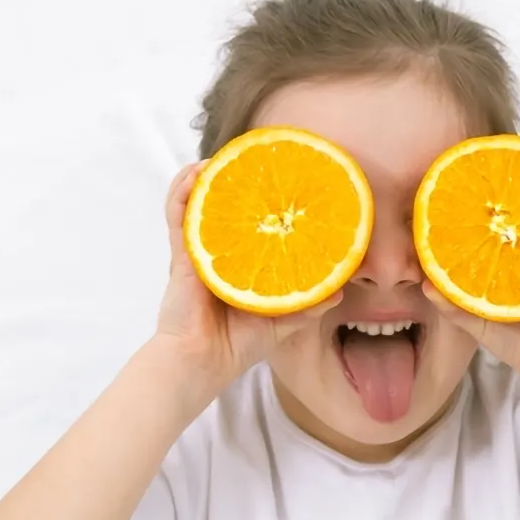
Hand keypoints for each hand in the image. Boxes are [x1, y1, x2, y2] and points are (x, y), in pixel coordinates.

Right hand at [154, 163, 337, 388]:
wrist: (202, 362)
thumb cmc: (236, 344)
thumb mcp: (281, 322)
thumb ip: (308, 305)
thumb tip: (341, 289)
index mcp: (241, 265)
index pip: (251, 227)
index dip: (264, 205)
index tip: (283, 182)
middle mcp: (220, 252)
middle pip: (227, 208)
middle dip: (238, 183)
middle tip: (256, 162)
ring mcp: (199, 249)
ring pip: (200, 202)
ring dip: (209, 177)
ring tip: (224, 158)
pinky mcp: (183, 252)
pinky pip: (178, 214)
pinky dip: (183, 191)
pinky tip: (197, 173)